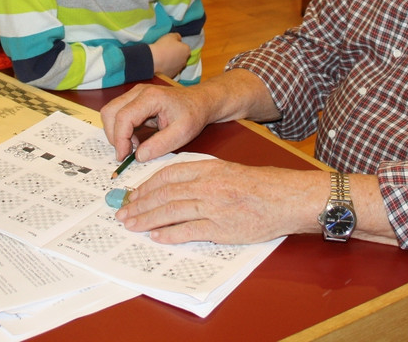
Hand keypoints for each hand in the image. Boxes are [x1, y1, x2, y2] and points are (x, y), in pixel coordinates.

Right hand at [101, 70, 280, 163]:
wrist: (200, 102)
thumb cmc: (193, 114)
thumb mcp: (183, 133)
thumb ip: (160, 145)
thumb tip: (138, 156)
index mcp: (151, 97)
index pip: (124, 117)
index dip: (120, 139)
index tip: (125, 157)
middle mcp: (139, 92)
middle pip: (110, 112)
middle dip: (113, 136)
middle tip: (126, 154)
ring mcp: (135, 94)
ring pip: (111, 112)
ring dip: (116, 133)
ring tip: (133, 147)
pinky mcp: (134, 100)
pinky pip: (118, 115)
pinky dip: (121, 130)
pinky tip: (136, 140)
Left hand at [116, 160, 327, 243]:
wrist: (284, 198)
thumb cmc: (260, 185)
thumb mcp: (229, 171)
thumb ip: (204, 177)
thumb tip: (176, 188)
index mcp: (209, 169)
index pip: (169, 174)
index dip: (147, 185)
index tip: (133, 194)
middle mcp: (207, 185)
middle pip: (165, 194)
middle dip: (140, 204)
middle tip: (122, 212)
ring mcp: (213, 207)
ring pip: (171, 211)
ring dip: (147, 219)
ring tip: (131, 225)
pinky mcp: (221, 228)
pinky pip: (189, 231)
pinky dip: (170, 234)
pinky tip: (157, 237)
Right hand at [149, 32, 190, 77]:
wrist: (153, 62)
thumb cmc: (163, 47)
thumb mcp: (170, 36)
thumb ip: (177, 36)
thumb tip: (178, 39)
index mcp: (186, 50)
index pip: (184, 47)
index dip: (177, 45)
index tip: (170, 45)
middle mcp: (185, 61)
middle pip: (181, 56)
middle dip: (175, 54)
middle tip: (166, 51)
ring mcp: (178, 69)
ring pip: (176, 64)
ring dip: (171, 62)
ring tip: (161, 58)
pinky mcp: (171, 76)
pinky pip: (170, 70)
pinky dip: (166, 68)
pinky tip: (160, 65)